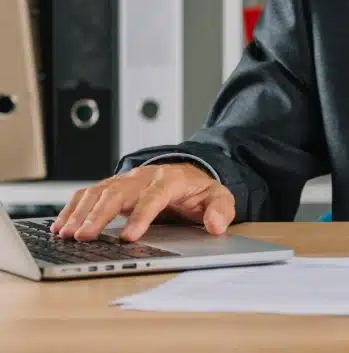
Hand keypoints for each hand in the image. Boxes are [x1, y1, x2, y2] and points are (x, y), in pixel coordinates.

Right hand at [50, 164, 234, 241]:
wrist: (188, 176)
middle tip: (84, 237)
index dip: (141, 216)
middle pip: (117, 192)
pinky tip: (61, 225)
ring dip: (81, 213)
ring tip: (67, 234)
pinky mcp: (112, 187)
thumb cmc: (199, 191)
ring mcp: (125, 181)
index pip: (154, 196)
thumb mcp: (219, 197)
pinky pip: (88, 194)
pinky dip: (72, 208)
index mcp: (171, 180)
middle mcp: (144, 178)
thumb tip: (216, 225)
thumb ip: (221, 210)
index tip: (129, 237)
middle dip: (99, 215)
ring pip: (98, 192)